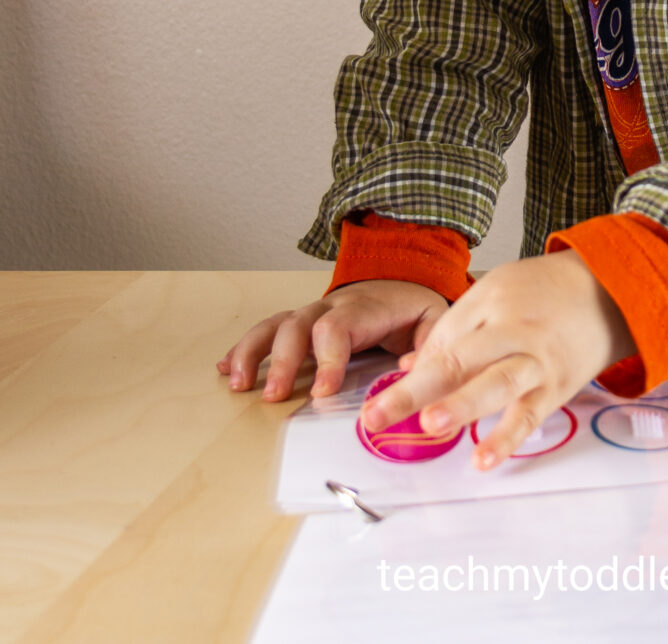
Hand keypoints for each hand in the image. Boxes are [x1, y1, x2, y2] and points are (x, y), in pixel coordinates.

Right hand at [216, 279, 448, 400]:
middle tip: (274, 396)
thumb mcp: (433, 321)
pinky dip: (244, 347)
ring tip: (237, 383)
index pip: (339, 328)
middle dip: (283, 361)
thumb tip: (411, 369)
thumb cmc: (413, 309)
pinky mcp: (300, 323)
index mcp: (364, 308)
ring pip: (275, 324)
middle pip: (299, 326)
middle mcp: (331, 307)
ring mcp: (312, 313)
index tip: (322, 392)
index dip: (327, 359)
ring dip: (252, 351)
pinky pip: (267, 329)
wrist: (403, 280)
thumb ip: (429, 345)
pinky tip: (225, 367)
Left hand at [359, 250, 634, 469]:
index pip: (439, 342)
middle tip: (379, 416)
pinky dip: (507, 437)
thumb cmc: (544, 292)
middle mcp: (509, 331)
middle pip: (459, 360)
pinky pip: (530, 414)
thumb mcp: (495, 293)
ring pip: (496, 383)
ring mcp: (534, 360)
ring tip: (431, 425)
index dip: (406, 378)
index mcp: (487, 304)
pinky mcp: (556, 387)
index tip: (374, 409)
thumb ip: (453, 331)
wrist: (607, 289)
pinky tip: (483, 458)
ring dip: (462, 405)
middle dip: (416, 392)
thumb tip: (409, 369)